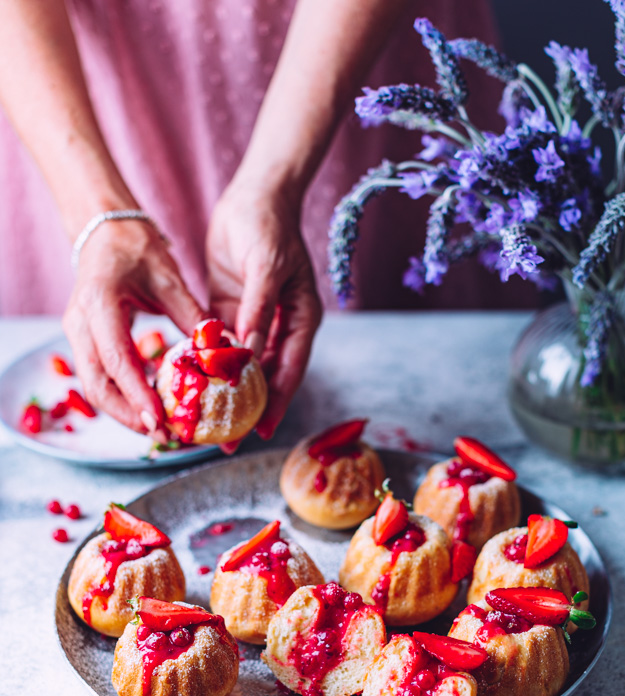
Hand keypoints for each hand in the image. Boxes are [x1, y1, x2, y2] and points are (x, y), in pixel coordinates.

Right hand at [63, 219, 206, 436]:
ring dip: (125, 413)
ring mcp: (78, 334)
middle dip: (128, 416)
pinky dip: (123, 398)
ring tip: (162, 430)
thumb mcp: (170, 278)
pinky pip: (100, 378)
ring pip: (95, 387)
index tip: (159, 420)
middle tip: (165, 435)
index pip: (116, 359)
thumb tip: (225, 353)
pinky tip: (152, 410)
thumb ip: (193, 317)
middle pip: (96, 385)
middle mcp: (80, 323)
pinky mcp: (85, 342)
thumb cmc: (138, 249)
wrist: (105, 232)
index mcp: (100, 303)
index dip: (136, 394)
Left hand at [206, 179, 321, 446]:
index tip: (261, 430)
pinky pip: (219, 348)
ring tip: (204, 423)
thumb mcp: (266, 267)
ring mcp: (255, 321)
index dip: (276, 403)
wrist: (253, 194)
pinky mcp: (230, 312)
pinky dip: (207, 367)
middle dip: (248, 409)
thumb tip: (249, 353)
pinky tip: (190, 388)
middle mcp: (280, 327)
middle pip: (266, 378)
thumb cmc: (269, 226)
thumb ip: (259, 311)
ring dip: (225, 394)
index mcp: (302, 320)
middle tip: (226, 440)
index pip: (290, 370)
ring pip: (241, 368)